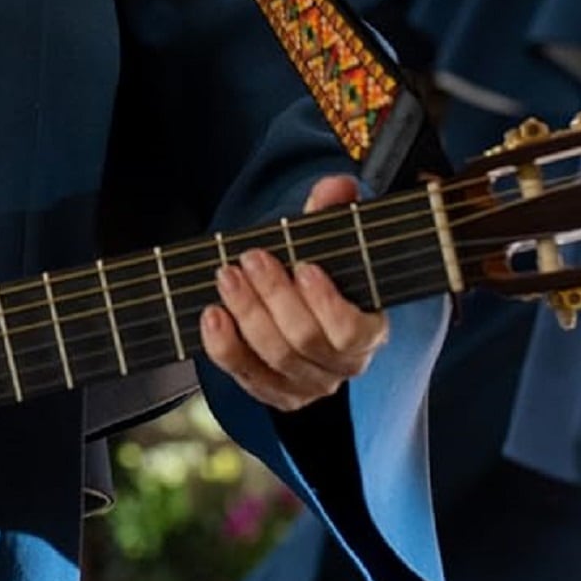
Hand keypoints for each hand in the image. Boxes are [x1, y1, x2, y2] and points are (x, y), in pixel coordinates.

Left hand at [200, 175, 389, 411]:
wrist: (300, 308)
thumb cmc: (319, 273)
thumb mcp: (328, 242)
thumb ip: (331, 213)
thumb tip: (337, 185)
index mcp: (368, 330)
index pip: (353, 330)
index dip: (326, 302)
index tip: (304, 266)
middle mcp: (342, 364)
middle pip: (305, 339)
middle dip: (273, 296)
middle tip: (250, 259)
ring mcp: (309, 383)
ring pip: (274, 357)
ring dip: (246, 313)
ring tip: (226, 276)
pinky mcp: (276, 394)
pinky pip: (247, 377)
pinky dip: (225, 348)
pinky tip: (212, 316)